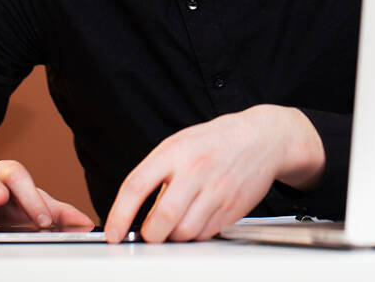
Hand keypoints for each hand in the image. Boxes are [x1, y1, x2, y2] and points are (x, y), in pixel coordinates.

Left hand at [104, 105, 324, 242]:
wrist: (260, 138)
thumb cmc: (215, 141)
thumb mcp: (179, 144)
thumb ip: (157, 173)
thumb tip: (133, 209)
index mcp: (174, 151)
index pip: (136, 186)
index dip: (120, 214)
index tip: (114, 233)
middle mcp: (194, 171)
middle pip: (162, 219)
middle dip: (151, 235)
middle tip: (150, 232)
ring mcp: (216, 190)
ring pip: (184, 232)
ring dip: (174, 236)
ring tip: (177, 222)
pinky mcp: (232, 208)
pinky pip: (205, 234)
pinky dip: (196, 234)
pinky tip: (198, 216)